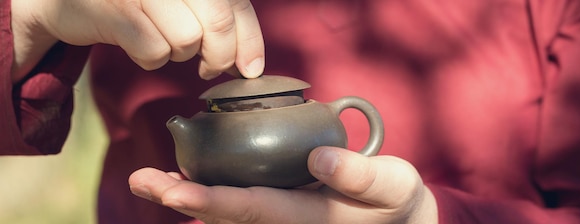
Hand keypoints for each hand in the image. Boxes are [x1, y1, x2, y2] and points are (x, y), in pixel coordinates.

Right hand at [11, 0, 263, 81]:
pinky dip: (150, 59)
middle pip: (218, 21)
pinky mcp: (117, 9)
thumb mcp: (180, 4)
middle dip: (219, 56)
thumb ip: (217, 21)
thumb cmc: (134, 5)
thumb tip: (250, 63)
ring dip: (177, 54)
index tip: (251, 69)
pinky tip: (138, 45)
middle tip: (209, 69)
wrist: (65, 0)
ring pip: (187, 40)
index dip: (250, 40)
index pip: (236, 3)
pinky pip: (154, 51)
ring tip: (160, 42)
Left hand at [128, 146, 438, 222]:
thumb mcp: (392, 185)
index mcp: (306, 217)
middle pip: (225, 215)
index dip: (210, 202)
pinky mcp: (281, 210)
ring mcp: (281, 219)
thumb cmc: (395, 203)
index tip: (174, 192)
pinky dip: (210, 195)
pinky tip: (188, 180)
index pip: (251, 210)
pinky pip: (240, 206)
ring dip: (188, 197)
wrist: (398, 221)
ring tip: (151, 181)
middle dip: (181, 200)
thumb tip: (318, 156)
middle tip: (141, 181)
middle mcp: (285, 222)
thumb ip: (359, 175)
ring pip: (227, 214)